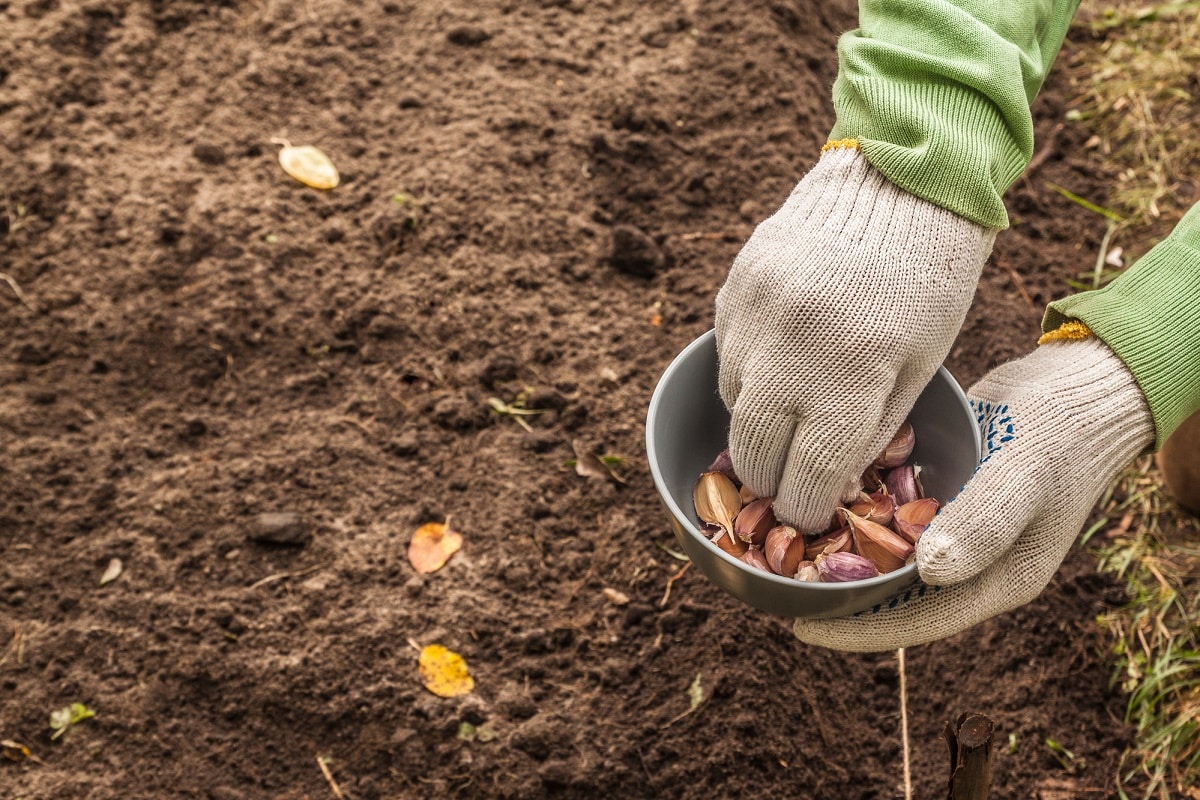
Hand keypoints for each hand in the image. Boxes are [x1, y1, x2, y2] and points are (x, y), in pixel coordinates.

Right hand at [716, 144, 995, 532]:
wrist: (897, 183)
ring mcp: (755, 315)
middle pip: (754, 451)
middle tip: (787, 480)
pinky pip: (726, 356)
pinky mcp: (733, 289)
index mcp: (854, 374)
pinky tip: (779, 359)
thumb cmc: (928, 285)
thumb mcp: (920, 366)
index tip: (806, 515)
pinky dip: (747, 373)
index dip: (803, 509)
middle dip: (770, 478)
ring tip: (790, 408)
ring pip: (733, 404)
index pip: (807, 476)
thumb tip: (827, 484)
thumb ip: (871, 430)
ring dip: (757, 421)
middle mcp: (792, 348)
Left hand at [792, 338, 1154, 651]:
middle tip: (772, 583)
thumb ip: (983, 523)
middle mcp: (969, 563)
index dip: (857, 628)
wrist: (1080, 385)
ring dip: (837, 550)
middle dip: (835, 592)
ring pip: (884, 555)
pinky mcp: (940, 495)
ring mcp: (954, 528)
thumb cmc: (1060, 432)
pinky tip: (808, 494)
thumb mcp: (1024, 475)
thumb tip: (930, 573)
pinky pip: (887, 515)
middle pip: (891, 594)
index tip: (799, 625)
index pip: (916, 621)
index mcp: (996, 580)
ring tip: (777, 544)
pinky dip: (852, 510)